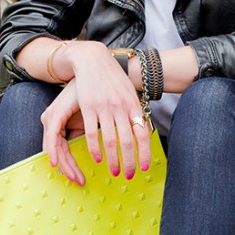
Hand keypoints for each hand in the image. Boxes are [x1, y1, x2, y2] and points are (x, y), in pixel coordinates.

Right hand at [41, 44, 151, 183]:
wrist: (94, 60)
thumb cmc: (113, 78)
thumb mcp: (129, 93)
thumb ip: (134, 111)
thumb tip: (142, 130)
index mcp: (133, 105)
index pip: (143, 133)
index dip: (145, 152)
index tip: (145, 167)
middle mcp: (121, 108)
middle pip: (127, 142)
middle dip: (129, 162)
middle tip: (129, 175)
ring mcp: (104, 108)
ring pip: (111, 141)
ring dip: (113, 160)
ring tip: (115, 171)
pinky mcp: (89, 108)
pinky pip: (93, 133)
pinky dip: (95, 148)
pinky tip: (98, 158)